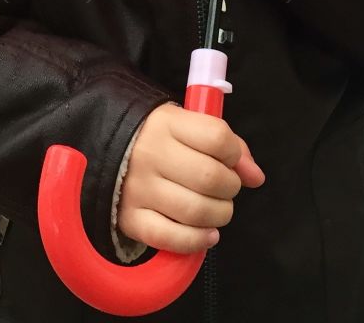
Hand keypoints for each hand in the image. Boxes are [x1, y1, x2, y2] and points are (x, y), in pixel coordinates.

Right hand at [116, 103, 264, 253]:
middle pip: (210, 177)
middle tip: (225, 188)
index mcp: (166, 123)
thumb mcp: (189, 127)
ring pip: (196, 211)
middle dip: (230, 188)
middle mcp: (150, 153)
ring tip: (216, 209)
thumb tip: (256, 177)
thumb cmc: (160, 139)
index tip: (229, 160)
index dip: (234, 154)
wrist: (108, 152)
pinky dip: (198, 241)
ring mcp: (138, 188)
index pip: (217, 138)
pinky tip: (207, 234)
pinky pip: (172, 238)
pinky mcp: (131, 219)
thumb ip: (229, 144)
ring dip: (219, 215)